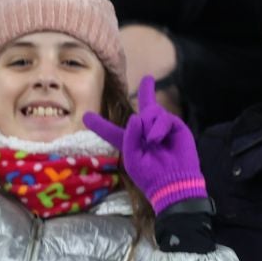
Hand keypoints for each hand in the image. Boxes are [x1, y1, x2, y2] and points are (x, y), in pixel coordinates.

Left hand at [83, 76, 206, 212]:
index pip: (112, 131)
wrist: (173, 182)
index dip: (99, 124)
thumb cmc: (149, 175)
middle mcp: (146, 132)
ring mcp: (162, 128)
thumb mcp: (131, 158)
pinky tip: (157, 139)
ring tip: (152, 141)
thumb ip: (129, 136)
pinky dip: (157, 126)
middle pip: (144, 108)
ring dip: (148, 123)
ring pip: (150, 111)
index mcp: (130, 143)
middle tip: (148, 78)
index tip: (86, 116)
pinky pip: (162, 116)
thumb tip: (137, 116)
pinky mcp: (175, 127)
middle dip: (147, 91)